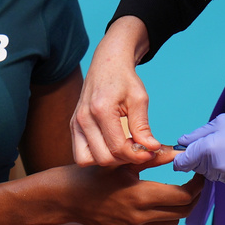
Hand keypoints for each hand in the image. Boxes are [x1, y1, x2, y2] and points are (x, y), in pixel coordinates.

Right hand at [62, 157, 204, 224]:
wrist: (70, 199)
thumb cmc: (97, 175)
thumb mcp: (125, 162)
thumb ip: (154, 157)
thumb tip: (179, 152)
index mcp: (140, 196)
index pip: (183, 196)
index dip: (196, 186)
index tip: (199, 176)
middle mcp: (139, 218)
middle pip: (182, 212)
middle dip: (191, 197)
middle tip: (192, 184)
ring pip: (170, 222)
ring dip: (173, 208)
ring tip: (165, 192)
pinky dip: (156, 217)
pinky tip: (143, 205)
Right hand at [71, 17, 159, 165]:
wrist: (107, 64)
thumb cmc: (124, 79)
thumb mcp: (139, 99)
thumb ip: (143, 126)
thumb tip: (152, 148)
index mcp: (100, 109)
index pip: (118, 147)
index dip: (137, 155)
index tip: (151, 152)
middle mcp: (83, 119)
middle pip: (103, 158)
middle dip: (124, 159)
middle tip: (139, 149)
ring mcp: (75, 123)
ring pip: (87, 160)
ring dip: (108, 159)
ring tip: (124, 148)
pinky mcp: (73, 126)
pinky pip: (81, 153)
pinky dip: (96, 155)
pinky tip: (112, 145)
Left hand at [172, 109, 224, 187]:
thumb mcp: (219, 122)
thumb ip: (197, 135)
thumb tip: (182, 142)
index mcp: (207, 149)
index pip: (182, 163)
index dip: (181, 159)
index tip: (183, 155)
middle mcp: (215, 167)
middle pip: (196, 169)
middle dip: (200, 159)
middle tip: (215, 145)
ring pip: (211, 174)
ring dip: (214, 165)